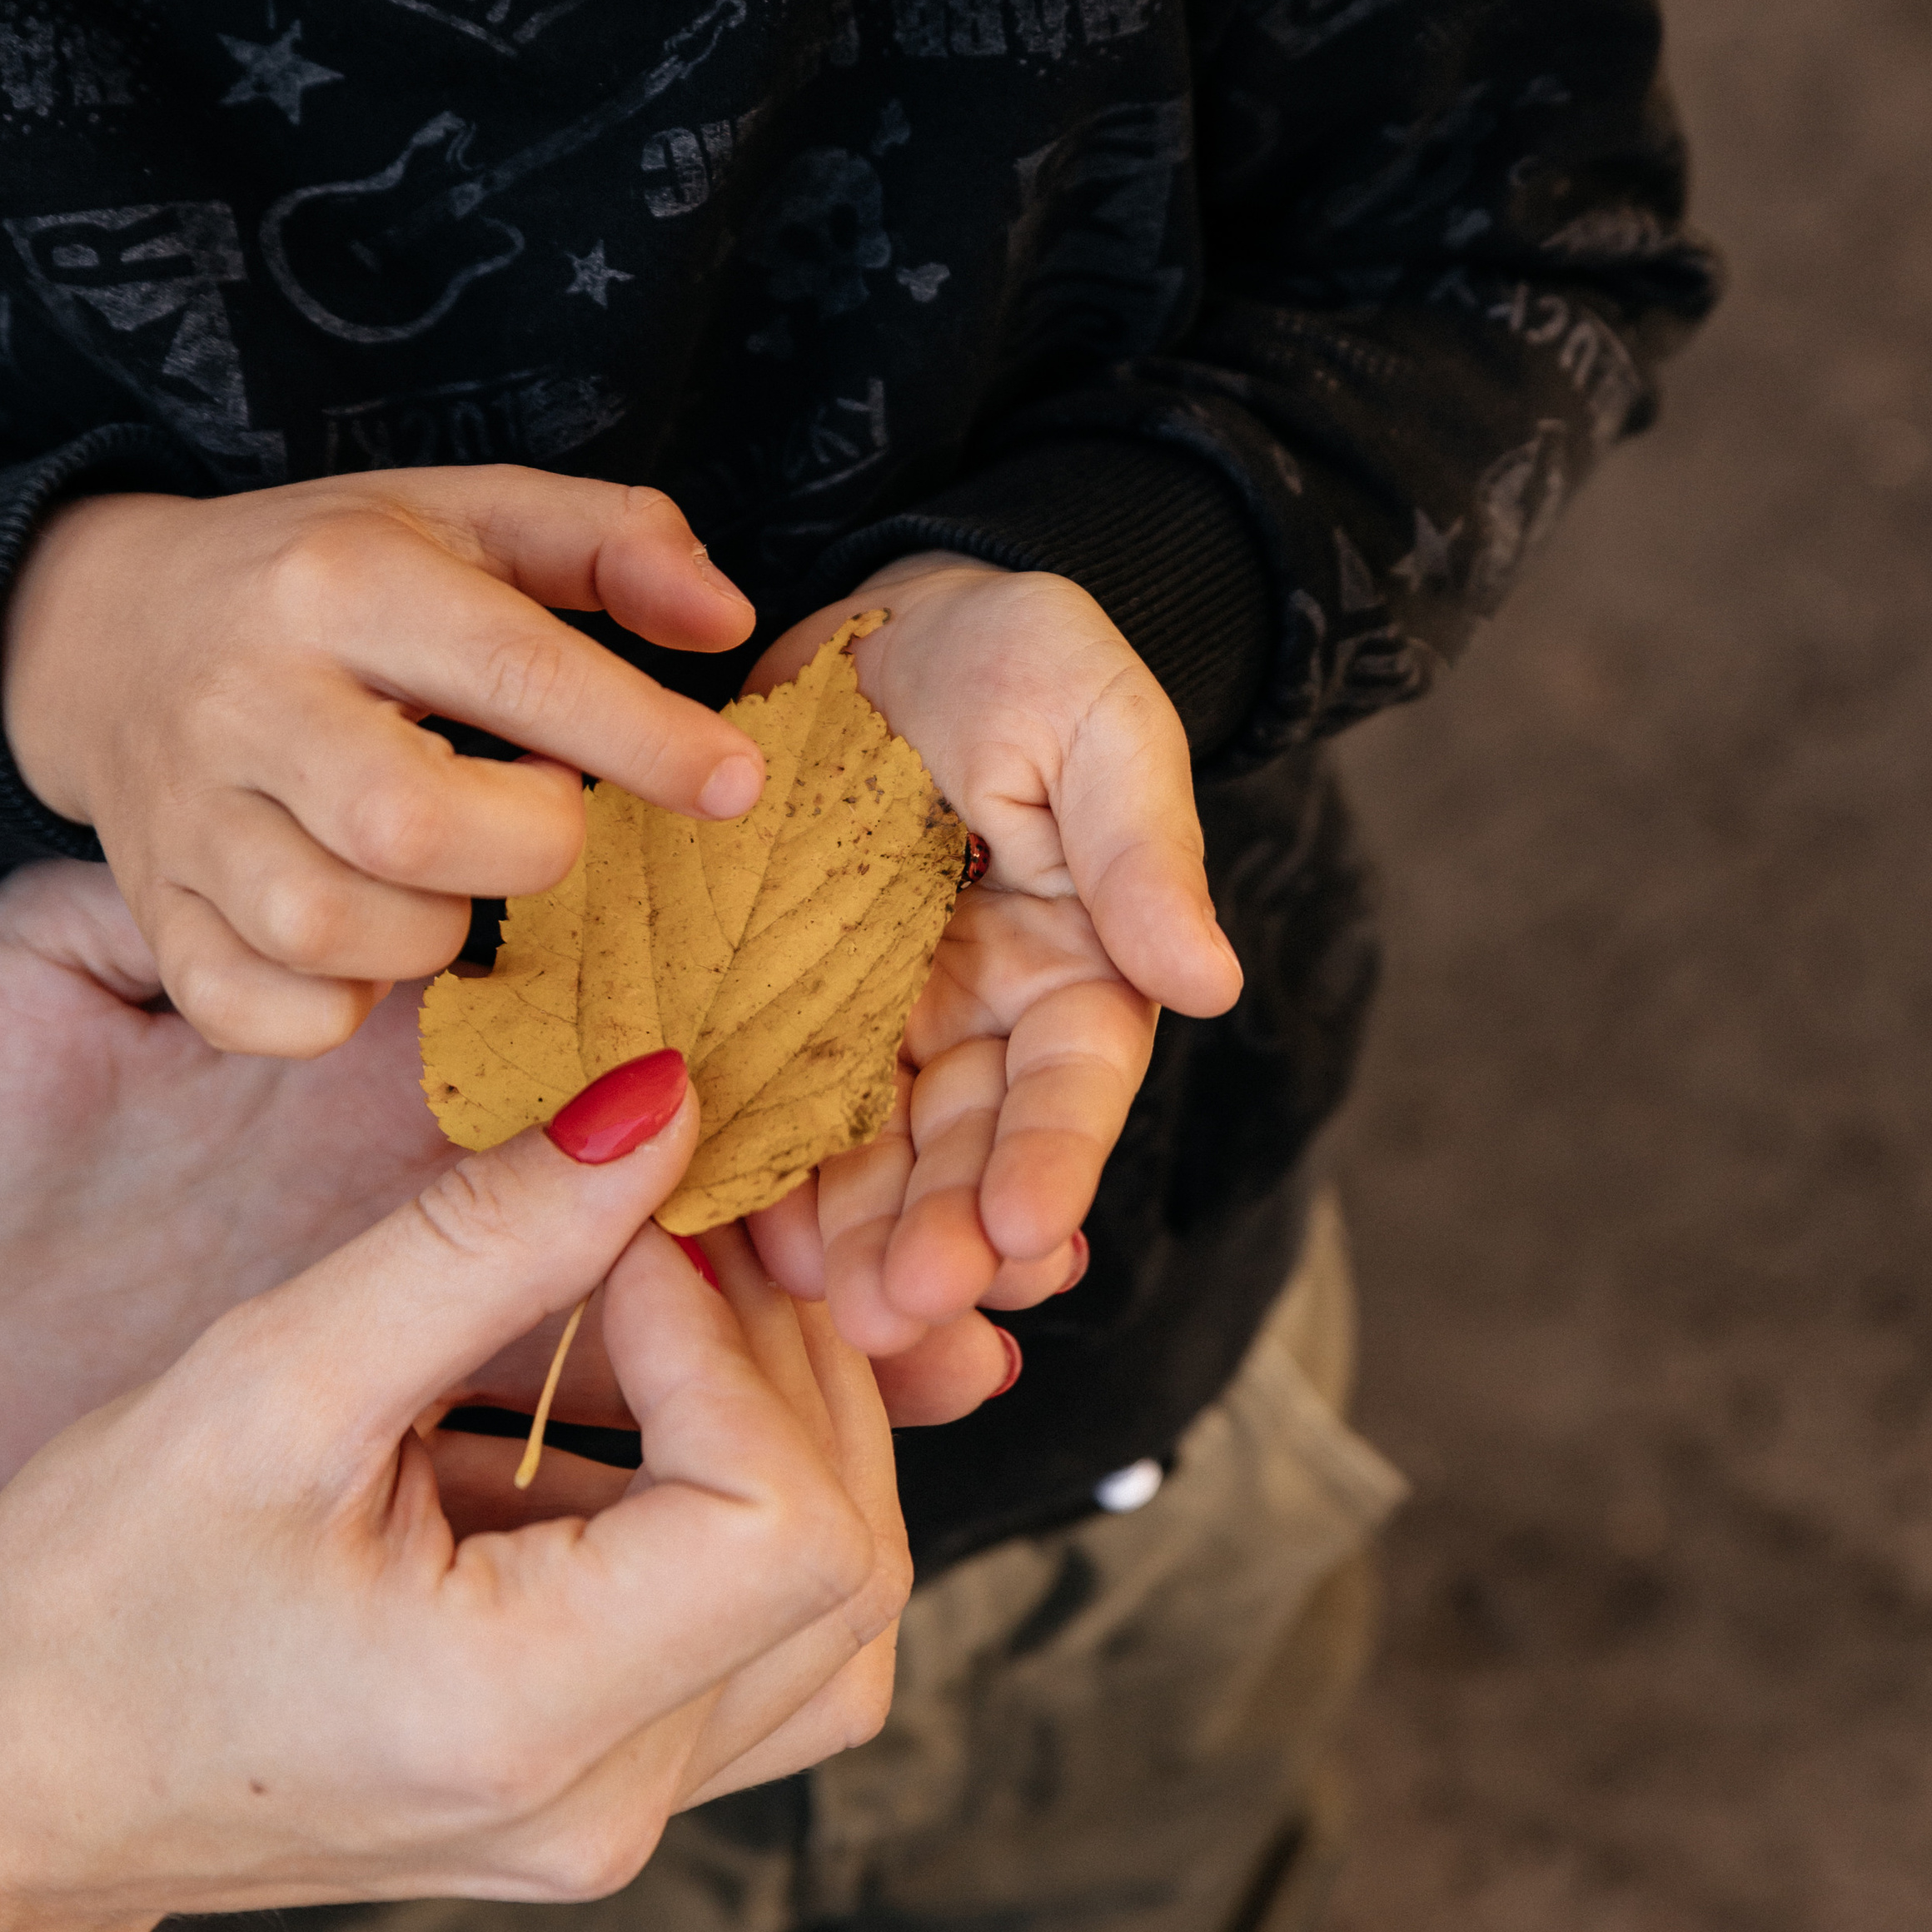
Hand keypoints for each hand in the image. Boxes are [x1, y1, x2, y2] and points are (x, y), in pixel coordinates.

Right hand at [0, 467, 765, 1056]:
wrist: (109, 624)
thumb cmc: (332, 573)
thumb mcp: (470, 514)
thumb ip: (616, 543)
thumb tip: (731, 620)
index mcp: (343, 580)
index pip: (516, 670)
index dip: (646, 740)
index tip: (738, 784)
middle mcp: (249, 697)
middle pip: (412, 826)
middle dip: (529, 846)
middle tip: (542, 810)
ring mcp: (187, 814)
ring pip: (331, 930)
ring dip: (435, 928)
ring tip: (452, 869)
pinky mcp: (153, 911)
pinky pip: (255, 1011)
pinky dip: (337, 1006)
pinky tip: (372, 940)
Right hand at [0, 1051, 907, 1931]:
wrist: (13, 1785)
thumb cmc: (95, 1602)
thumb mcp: (271, 1386)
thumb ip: (485, 1242)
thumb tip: (662, 1102)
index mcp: (526, 1723)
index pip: (789, 1524)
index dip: (736, 1345)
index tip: (623, 1242)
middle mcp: (607, 1802)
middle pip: (850, 1562)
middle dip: (789, 1357)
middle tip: (670, 1228)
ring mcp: (618, 1812)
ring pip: (837, 1607)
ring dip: (786, 1420)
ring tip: (666, 1297)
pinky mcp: (607, 1778)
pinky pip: (761, 1633)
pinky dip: (740, 1490)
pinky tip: (632, 1385)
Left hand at [743, 561, 1241, 1402]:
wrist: (878, 620)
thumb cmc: (1012, 656)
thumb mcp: (1095, 718)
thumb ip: (1142, 846)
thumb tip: (1213, 980)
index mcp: (1076, 971)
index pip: (1070, 1089)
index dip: (1049, 1165)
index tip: (1021, 1233)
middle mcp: (976, 1027)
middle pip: (960, 1154)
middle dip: (934, 1241)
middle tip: (897, 1312)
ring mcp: (869, 1029)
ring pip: (861, 1159)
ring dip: (842, 1239)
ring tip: (814, 1306)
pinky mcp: (768, 1011)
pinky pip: (756, 1104)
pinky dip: (744, 1171)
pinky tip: (719, 1232)